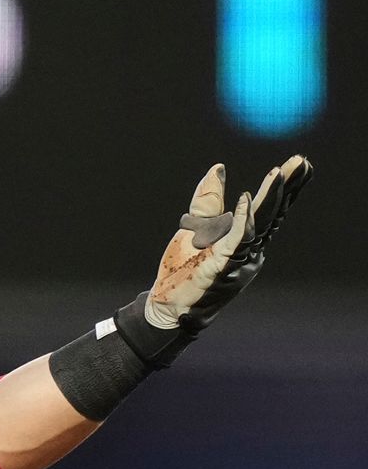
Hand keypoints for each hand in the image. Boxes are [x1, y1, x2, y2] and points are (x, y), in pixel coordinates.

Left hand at [116, 155, 311, 364]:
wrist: (166, 306)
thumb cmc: (182, 269)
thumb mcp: (196, 228)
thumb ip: (209, 201)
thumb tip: (219, 168)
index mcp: (244, 242)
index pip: (268, 211)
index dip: (284, 188)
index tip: (298, 164)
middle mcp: (248, 251)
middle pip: (271, 214)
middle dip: (287, 187)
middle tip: (301, 162)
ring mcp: (237, 260)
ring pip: (259, 224)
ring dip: (270, 197)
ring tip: (281, 172)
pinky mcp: (220, 266)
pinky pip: (235, 240)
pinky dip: (243, 219)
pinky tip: (248, 198)